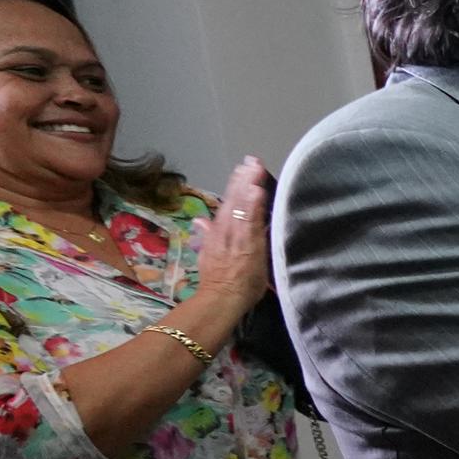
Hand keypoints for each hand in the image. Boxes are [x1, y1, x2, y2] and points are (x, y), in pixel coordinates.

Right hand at [189, 155, 273, 323]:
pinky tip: (257, 190)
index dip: (237, 185)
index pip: (229, 203)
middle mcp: (227, 229)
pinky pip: (251, 220)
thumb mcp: (209, 253)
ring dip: (249, 186)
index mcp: (219, 231)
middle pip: (235, 200)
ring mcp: (238, 235)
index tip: (244, 168)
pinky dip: (253, 205)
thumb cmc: (218, 280)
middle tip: (252, 160)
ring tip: (254, 169)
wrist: (220, 298)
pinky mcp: (248, 244)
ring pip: (242, 206)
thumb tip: (200, 220)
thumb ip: (207, 234)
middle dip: (244, 179)